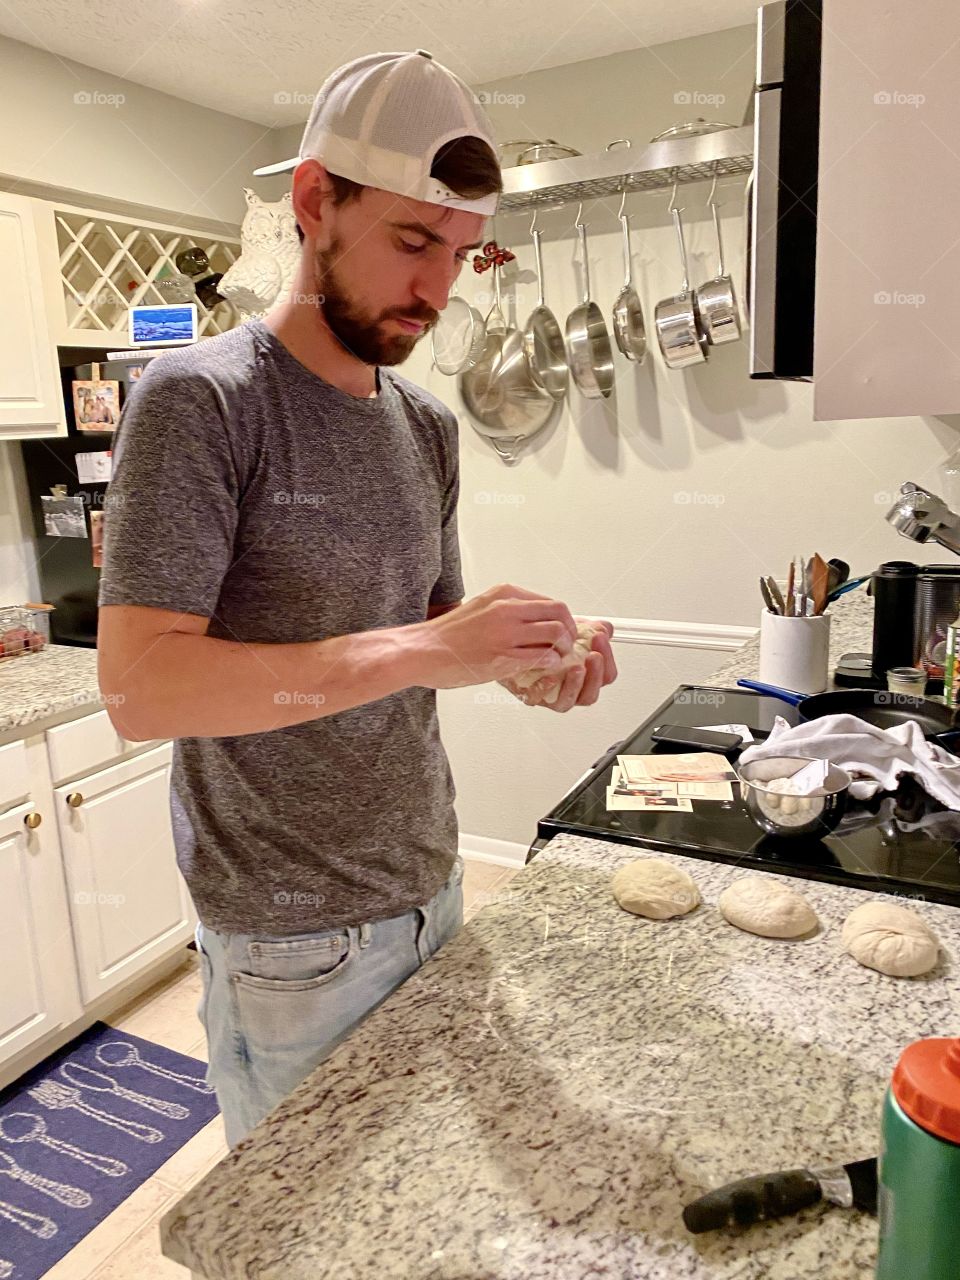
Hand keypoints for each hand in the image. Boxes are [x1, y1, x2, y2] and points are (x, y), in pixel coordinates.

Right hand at [411, 582, 577, 689]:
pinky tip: (546, 668)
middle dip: (570, 630)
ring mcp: (506, 633)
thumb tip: (534, 618)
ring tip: (557, 658)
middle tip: (567, 644)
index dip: (564, 618)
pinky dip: (552, 663)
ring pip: (556, 634)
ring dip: (563, 648)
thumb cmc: (449, 634)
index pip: (549, 601)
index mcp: (503, 593)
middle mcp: (507, 608)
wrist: (423, 650)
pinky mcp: (502, 657)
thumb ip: (508, 609)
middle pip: (559, 613)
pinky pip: (542, 657)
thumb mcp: (480, 607)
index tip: (565, 630)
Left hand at [499, 617, 616, 711]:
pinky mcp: (531, 695)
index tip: (600, 639)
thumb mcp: (570, 630)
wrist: (513, 643)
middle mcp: (570, 688)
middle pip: (591, 693)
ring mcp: (551, 695)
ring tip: (577, 668)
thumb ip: (590, 630)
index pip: (606, 675)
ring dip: (575, 685)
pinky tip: (550, 676)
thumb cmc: (545, 640)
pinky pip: (540, 699)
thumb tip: (605, 628)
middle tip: (594, 656)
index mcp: (585, 675)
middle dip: (596, 674)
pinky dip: (546, 688)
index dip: (608, 659)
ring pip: (569, 701)